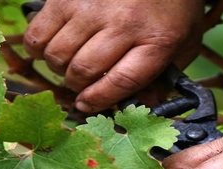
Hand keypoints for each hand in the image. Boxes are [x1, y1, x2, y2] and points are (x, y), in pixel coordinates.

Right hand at [23, 0, 205, 111]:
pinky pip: (38, 31)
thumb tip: (145, 106)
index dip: (99, 100)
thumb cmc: (173, 5)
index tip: (86, 106)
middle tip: (79, 85)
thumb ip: (165, 76)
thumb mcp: (184, 42)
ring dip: (58, 68)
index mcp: (158, 40)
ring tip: (68, 65)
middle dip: (77, 87)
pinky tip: (51, 47)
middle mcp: (124, 22)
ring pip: (58, 53)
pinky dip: (38, 47)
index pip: (121, 81)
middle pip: (84, 70)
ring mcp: (92, 6)